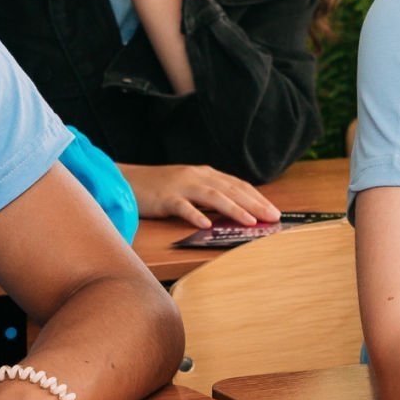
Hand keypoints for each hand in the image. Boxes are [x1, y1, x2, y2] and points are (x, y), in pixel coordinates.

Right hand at [120, 162, 280, 227]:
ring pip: (212, 196)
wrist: (125, 180)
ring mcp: (181, 186)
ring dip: (233, 209)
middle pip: (231, 190)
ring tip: (250, 221)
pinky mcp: (164, 197)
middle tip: (273, 217)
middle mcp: (197, 176)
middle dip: (255, 204)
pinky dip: (195, 214)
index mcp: (206, 174)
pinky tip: (206, 224)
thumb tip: (237, 212)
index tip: (274, 210)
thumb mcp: (190, 188)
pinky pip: (182, 207)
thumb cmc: (160, 188)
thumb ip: (211, 197)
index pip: (238, 185)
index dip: (258, 197)